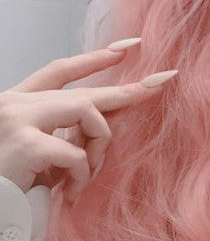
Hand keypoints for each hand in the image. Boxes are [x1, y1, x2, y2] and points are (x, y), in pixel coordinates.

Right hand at [0, 42, 176, 200]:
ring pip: (87, 113)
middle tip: (163, 80)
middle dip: (128, 91)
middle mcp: (15, 104)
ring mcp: (17, 119)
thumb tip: (104, 126)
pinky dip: (82, 176)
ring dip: (98, 147)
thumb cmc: (11, 187)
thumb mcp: (42, 155)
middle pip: (84, 93)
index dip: (93, 60)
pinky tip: (71, 193)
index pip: (59, 71)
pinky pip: (77, 154)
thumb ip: (65, 135)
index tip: (126, 48)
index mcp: (17, 103)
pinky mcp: (25, 143)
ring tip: (87, 175)